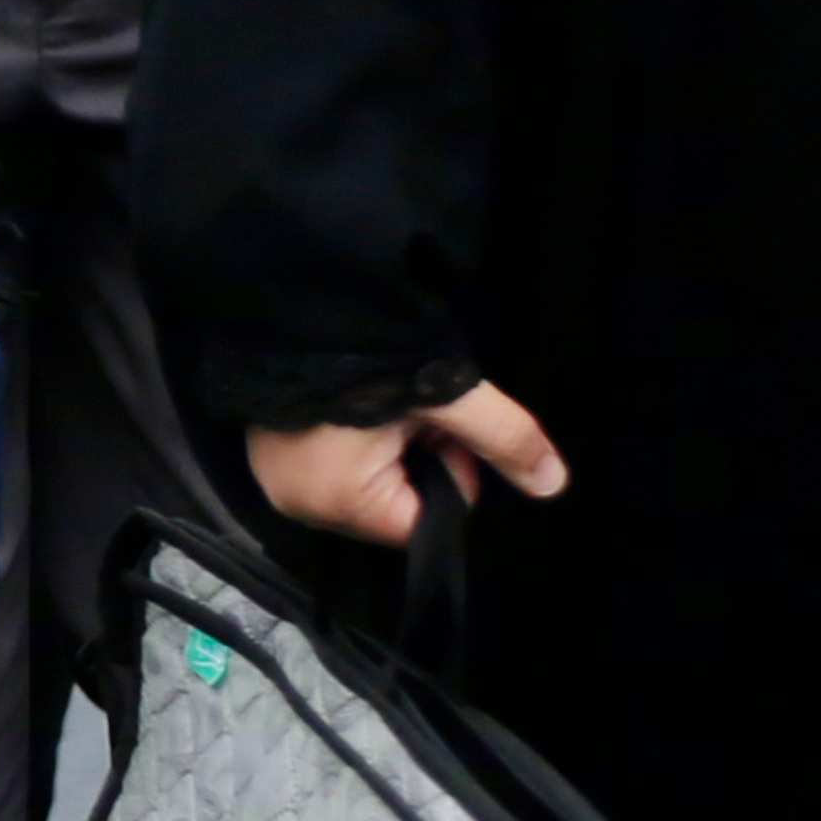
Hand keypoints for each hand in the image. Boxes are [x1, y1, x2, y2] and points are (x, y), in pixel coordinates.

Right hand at [242, 381, 568, 549]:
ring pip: (362, 480)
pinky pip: (326, 462)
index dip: (446, 472)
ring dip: (380, 446)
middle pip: (391, 502)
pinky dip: (346, 436)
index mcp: (341, 503)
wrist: (297, 300)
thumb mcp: (450, 396)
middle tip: (409, 407)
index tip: (437, 425)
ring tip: (376, 399)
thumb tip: (554, 483)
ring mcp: (276, 478)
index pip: (423, 520)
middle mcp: (301, 503)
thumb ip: (506, 440)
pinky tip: (348, 401)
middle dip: (412, 459)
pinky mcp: (266, 452)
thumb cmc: (369, 356)